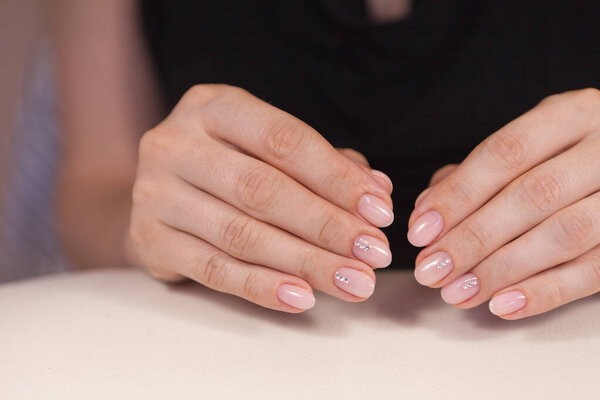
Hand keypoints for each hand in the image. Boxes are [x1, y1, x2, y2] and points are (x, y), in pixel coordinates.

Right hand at [128, 84, 393, 311]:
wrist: (159, 190)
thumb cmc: (228, 163)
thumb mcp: (268, 148)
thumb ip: (323, 164)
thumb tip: (378, 190)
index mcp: (212, 107)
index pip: (283, 140)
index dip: (336, 178)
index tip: (380, 212)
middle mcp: (175, 143)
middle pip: (262, 190)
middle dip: (326, 227)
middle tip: (373, 255)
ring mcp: (154, 192)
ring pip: (241, 235)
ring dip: (305, 263)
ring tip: (352, 282)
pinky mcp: (148, 239)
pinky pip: (214, 269)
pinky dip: (262, 287)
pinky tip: (302, 297)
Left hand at [408, 88, 599, 318]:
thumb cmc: (566, 160)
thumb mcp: (528, 149)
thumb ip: (475, 175)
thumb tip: (427, 210)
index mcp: (572, 115)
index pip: (506, 153)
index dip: (458, 194)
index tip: (420, 231)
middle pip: (533, 195)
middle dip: (473, 238)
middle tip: (432, 270)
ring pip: (566, 233)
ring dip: (502, 269)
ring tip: (457, 292)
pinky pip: (595, 271)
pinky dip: (545, 292)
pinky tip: (502, 305)